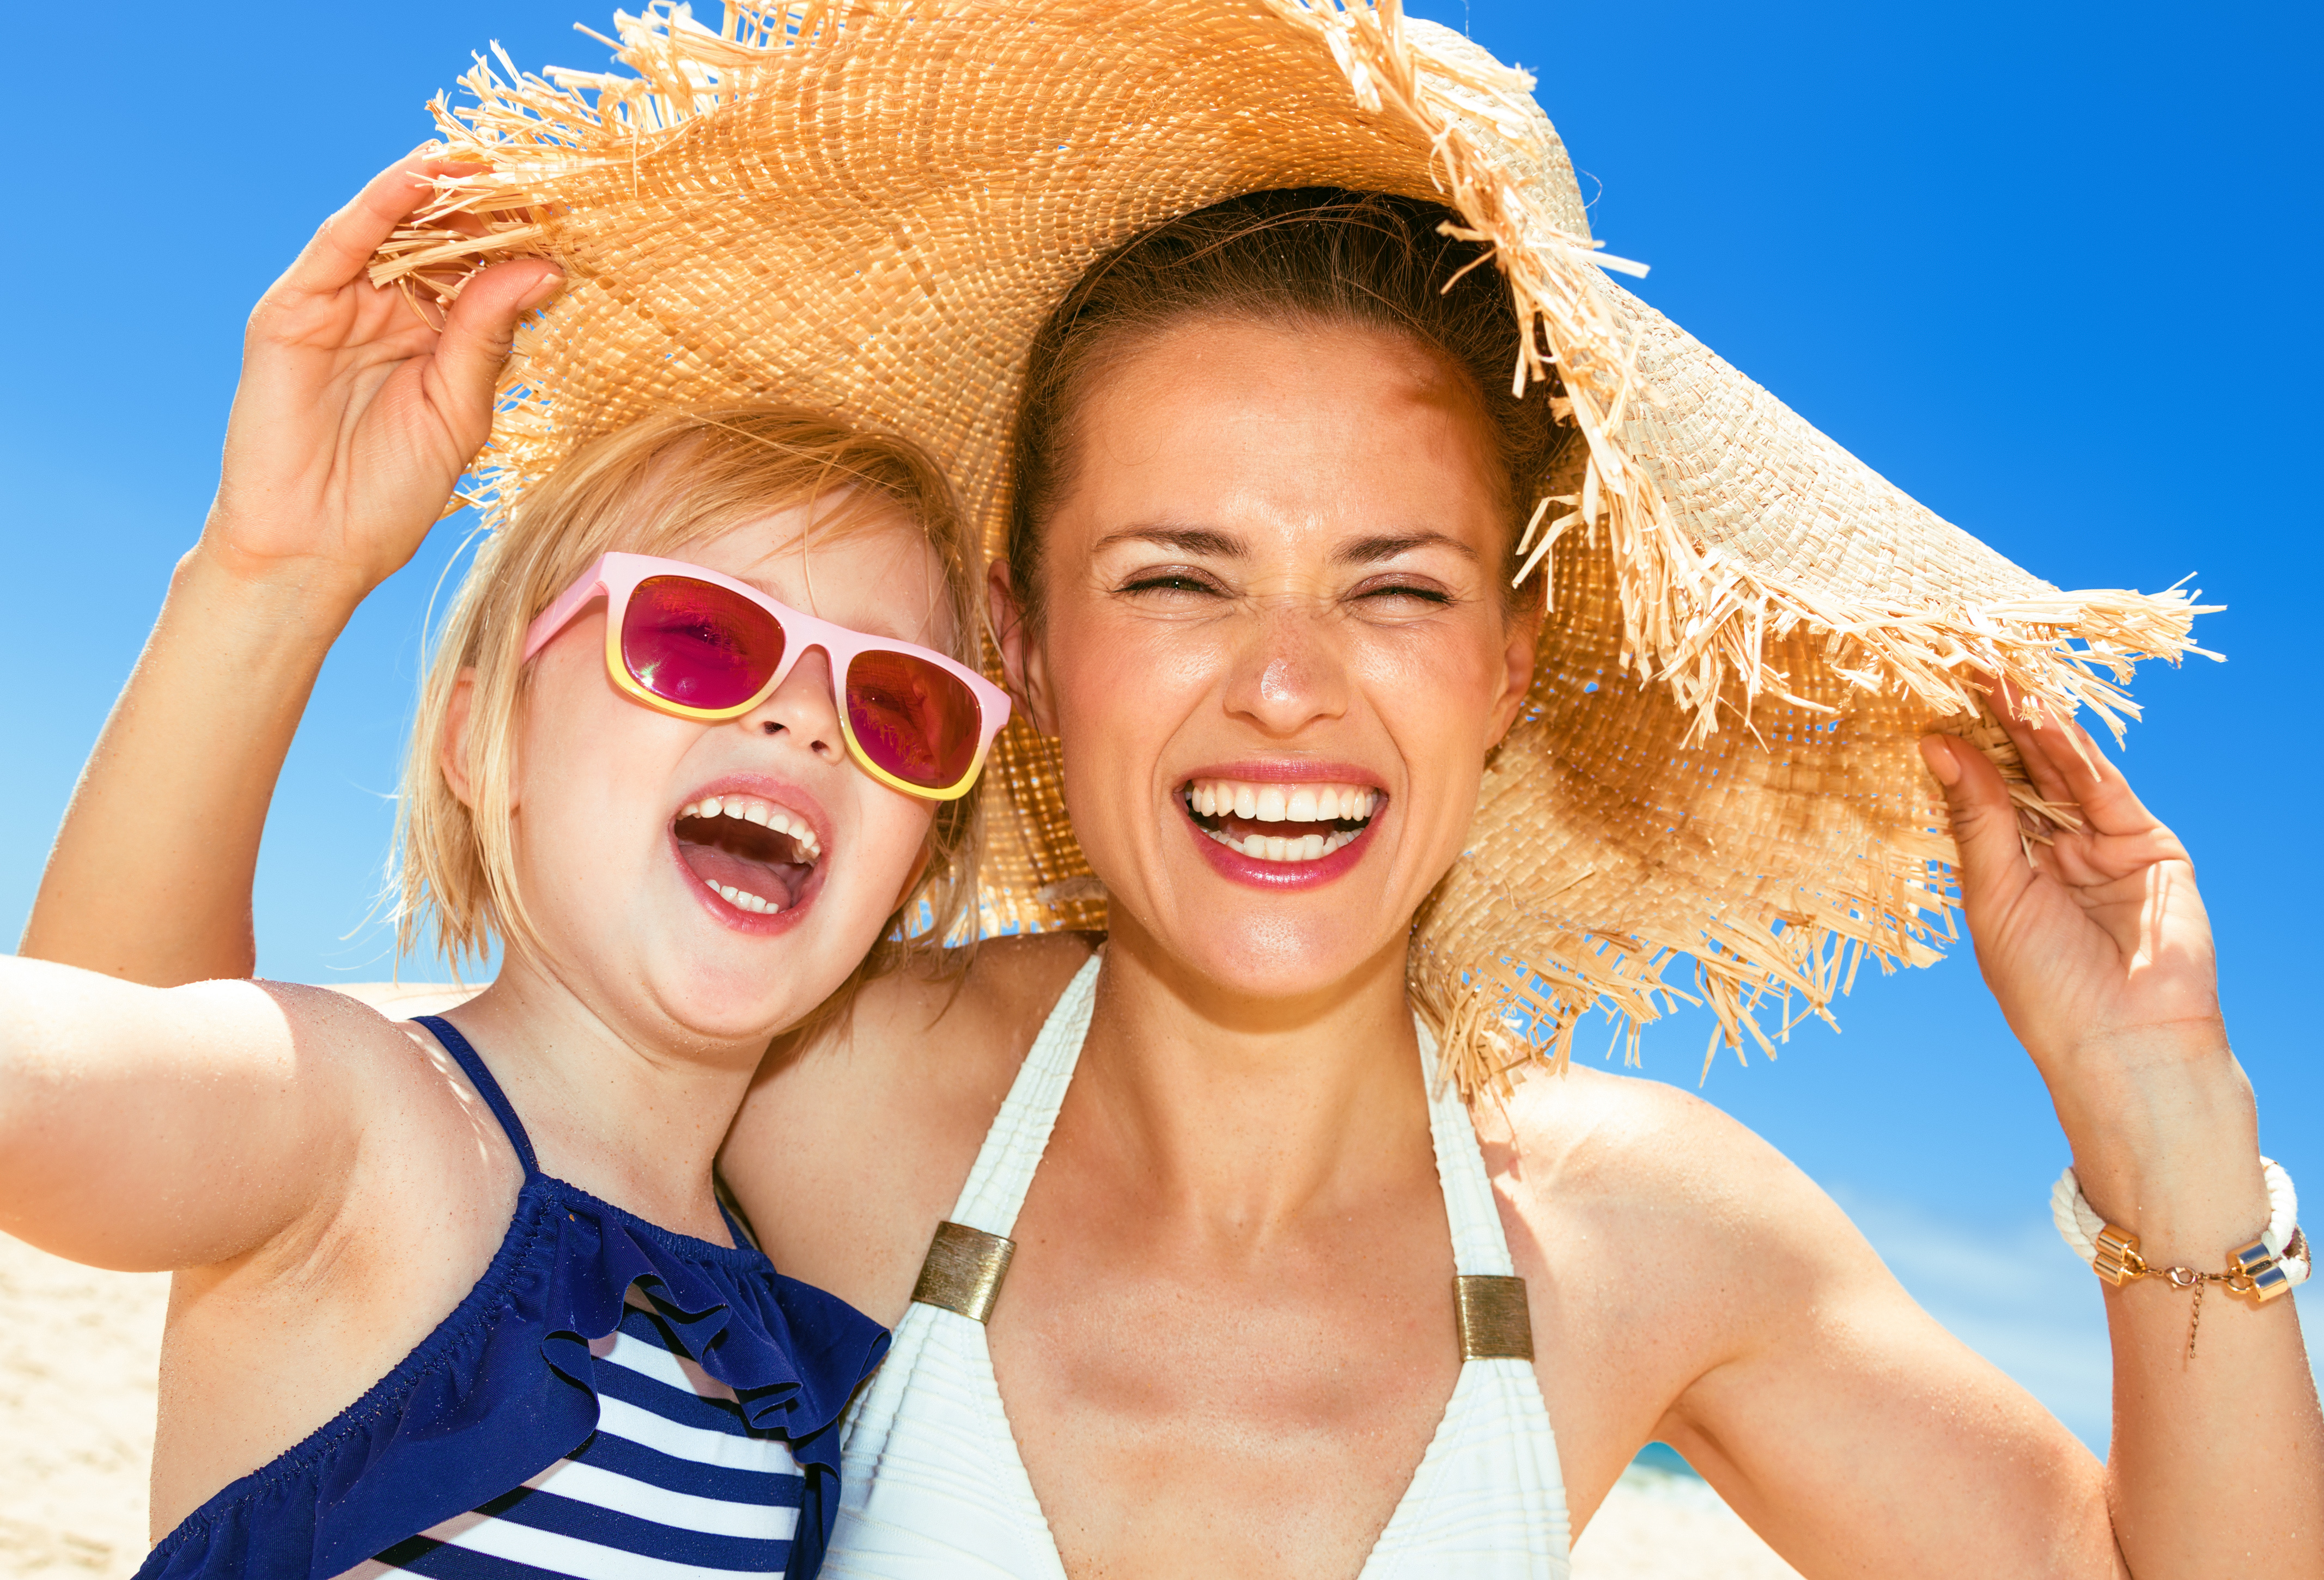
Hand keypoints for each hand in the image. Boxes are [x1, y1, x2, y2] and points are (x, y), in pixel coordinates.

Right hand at [200, 150, 563, 600]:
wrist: (316, 549)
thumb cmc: (391, 493)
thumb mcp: (460, 409)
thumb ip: (488, 336)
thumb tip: (543, 268)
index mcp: (433, 336)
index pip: (479, 267)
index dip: (520, 236)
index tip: (574, 208)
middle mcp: (385, 310)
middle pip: (439, 238)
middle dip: (487, 204)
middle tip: (540, 174)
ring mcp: (337, 305)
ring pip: (393, 227)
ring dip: (442, 190)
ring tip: (492, 159)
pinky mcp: (292, 309)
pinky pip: (341, 242)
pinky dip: (382, 204)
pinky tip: (425, 176)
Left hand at [1919, 692, 2221, 1093]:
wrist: (2123, 1044)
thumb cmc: (2045, 989)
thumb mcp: (1994, 896)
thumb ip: (1976, 817)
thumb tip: (1937, 745)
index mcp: (2007, 869)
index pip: (1980, 794)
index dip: (1958, 749)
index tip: (1925, 699)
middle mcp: (2053, 850)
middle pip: (2020, 771)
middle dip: (1992, 722)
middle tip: (1958, 665)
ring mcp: (2101, 843)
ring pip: (2061, 769)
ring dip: (2029, 721)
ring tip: (1993, 673)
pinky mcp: (2147, 842)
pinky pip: (2103, 784)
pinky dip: (2072, 746)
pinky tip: (2039, 710)